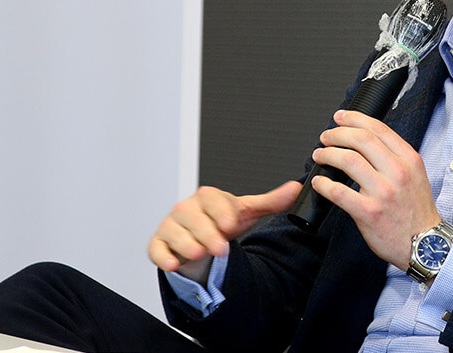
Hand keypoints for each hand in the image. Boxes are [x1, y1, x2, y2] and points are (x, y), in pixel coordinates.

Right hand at [148, 181, 301, 283]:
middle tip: (220, 247)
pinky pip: (156, 248)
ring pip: (174, 232)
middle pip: (193, 217)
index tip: (231, 224)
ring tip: (199, 253)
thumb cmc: (223, 224)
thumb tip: (296, 189)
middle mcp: (186, 208)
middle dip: (207, 233)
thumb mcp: (248, 212)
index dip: (222, 212)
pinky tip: (174, 264)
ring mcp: (171, 225)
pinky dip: (163, 257)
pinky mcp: (159, 243)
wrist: (203, 240)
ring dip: (186, 244)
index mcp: (208, 197)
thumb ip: (271, 202)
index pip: (212, 200)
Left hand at [309, 110, 440, 271]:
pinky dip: (324, 184)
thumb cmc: (417, 212)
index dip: (354, 118)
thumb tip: (367, 141)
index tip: (341, 118)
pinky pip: (339, 192)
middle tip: (326, 137)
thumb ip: (396, 157)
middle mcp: (397, 172)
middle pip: (361, 139)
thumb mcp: (416, 176)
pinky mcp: (369, 212)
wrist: (426, 244)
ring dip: (328, 154)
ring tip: (320, 155)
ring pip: (348, 160)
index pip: (378, 129)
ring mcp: (383, 192)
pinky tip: (320, 182)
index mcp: (409, 160)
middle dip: (337, 134)